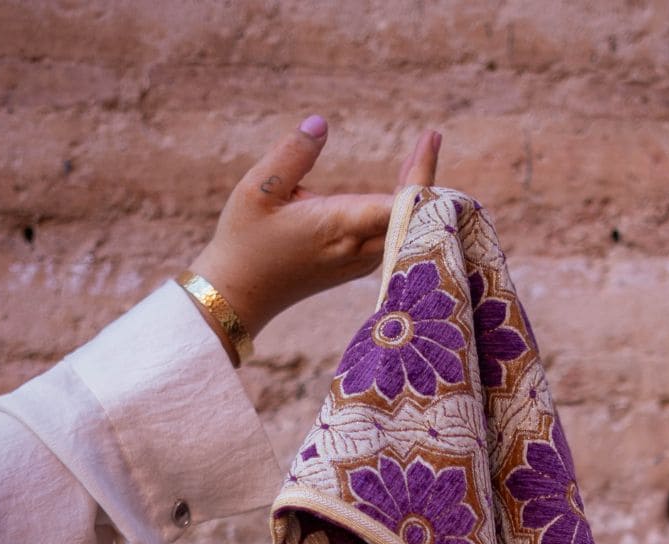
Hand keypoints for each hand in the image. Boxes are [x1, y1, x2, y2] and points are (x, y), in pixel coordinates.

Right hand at [187, 117, 441, 343]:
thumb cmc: (244, 241)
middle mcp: (357, 248)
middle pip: (411, 217)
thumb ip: (292, 154)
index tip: (430, 137)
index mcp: (340, 225)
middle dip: (425, 178)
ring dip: (416, 198)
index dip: (420, 171)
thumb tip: (321, 123)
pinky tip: (404, 195)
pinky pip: (392, 242)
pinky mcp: (354, 268)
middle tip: (430, 138)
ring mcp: (359, 262)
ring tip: (421, 157)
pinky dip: (403, 217)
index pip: (398, 202)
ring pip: (404, 232)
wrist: (237, 296)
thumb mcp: (259, 190)